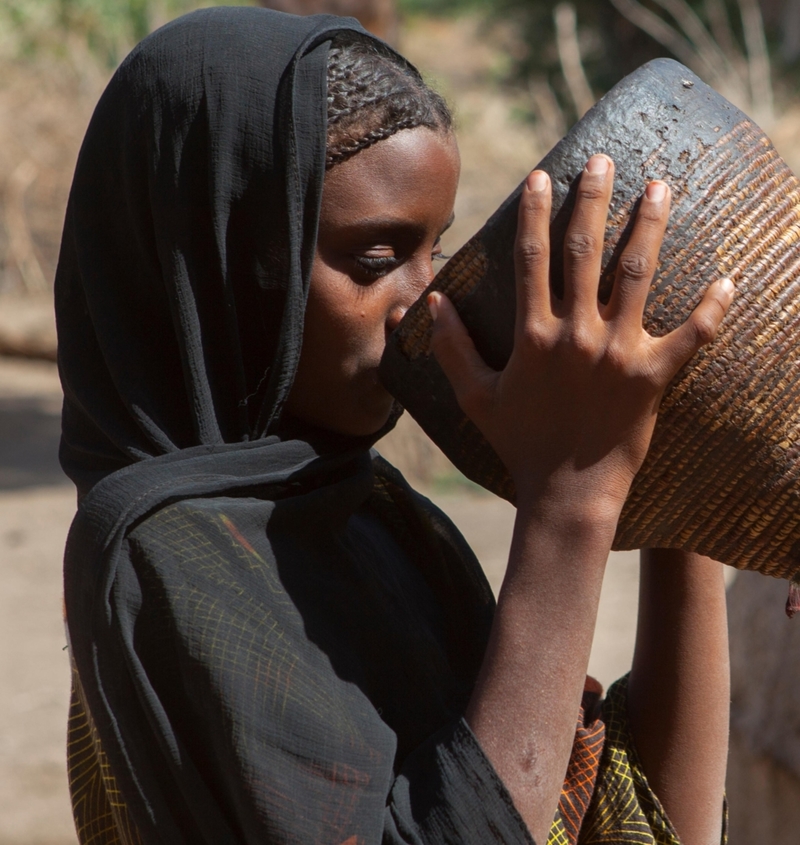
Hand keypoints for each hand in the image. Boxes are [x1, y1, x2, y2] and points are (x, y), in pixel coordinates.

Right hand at [428, 155, 733, 514]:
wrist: (567, 493)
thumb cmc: (519, 443)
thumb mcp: (476, 398)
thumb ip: (451, 349)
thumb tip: (430, 303)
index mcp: (534, 336)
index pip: (532, 259)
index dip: (535, 213)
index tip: (542, 176)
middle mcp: (577, 335)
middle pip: (586, 253)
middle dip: (593, 201)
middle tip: (604, 162)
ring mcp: (619, 354)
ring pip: (636, 275)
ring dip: (648, 227)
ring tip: (661, 188)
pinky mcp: (654, 377)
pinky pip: (692, 336)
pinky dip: (712, 308)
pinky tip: (728, 277)